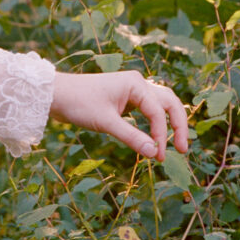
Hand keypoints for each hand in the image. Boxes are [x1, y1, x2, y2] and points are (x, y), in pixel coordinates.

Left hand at [50, 70, 188, 160]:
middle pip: (169, 103)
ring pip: (161, 105)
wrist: (56, 94)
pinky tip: (155, 138)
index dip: (161, 135)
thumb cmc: (79, 104)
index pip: (158, 112)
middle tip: (183, 149)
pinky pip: (148, 110)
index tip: (158, 156)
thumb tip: (154, 153)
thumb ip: (132, 137)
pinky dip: (154, 124)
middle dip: (178, 126)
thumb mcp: (106, 123)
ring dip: (168, 124)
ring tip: (174, 145)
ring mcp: (132, 90)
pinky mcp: (125, 99)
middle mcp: (138, 84)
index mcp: (136, 84)